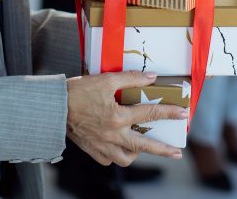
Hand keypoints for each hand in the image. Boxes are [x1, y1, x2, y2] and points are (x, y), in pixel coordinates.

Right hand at [66, 71, 187, 165]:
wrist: (52, 107)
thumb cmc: (78, 91)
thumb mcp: (105, 80)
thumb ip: (130, 79)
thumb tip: (152, 78)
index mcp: (118, 117)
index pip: (150, 113)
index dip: (169, 112)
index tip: (183, 114)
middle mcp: (113, 135)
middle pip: (144, 146)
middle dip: (163, 150)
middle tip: (177, 154)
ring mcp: (103, 145)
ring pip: (127, 158)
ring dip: (137, 153)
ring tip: (143, 146)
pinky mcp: (92, 150)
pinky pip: (109, 159)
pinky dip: (116, 155)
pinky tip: (119, 146)